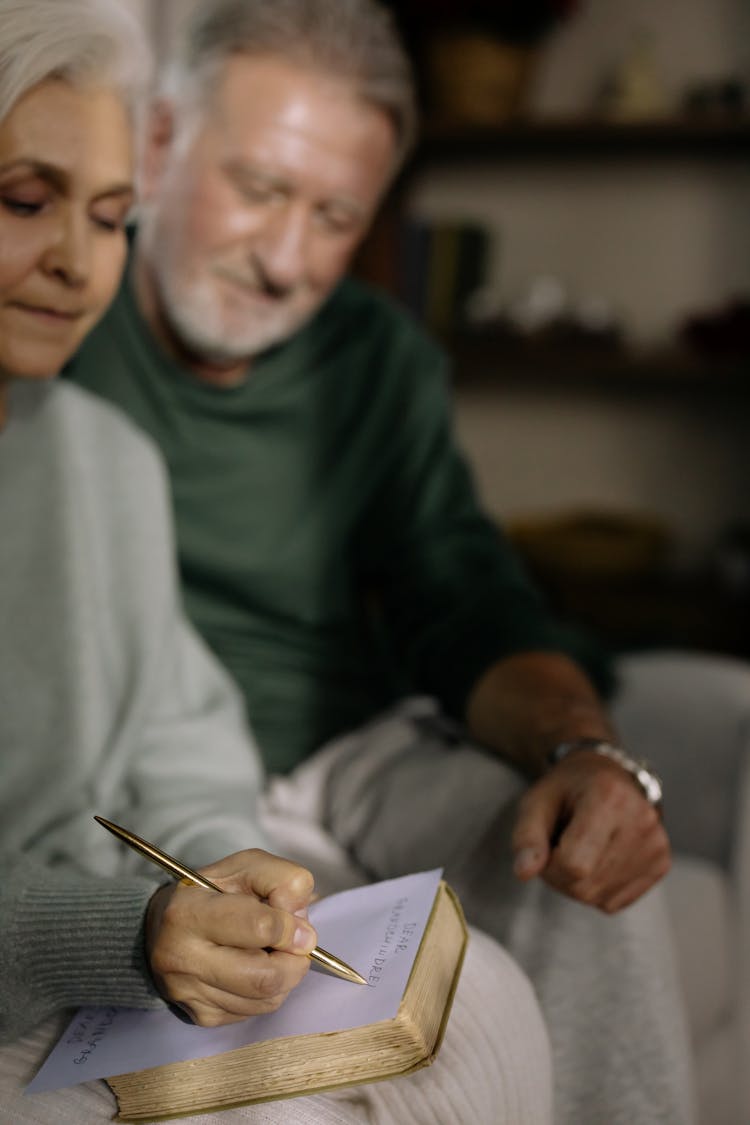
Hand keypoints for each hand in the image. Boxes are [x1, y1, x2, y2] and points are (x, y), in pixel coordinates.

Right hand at [145, 849, 317, 1026]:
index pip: (258, 928)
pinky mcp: (201, 1016)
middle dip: (294, 961)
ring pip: (266, 1000)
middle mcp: (182, 959)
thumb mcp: (247, 867)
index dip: (288, 926)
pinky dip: (270, 992)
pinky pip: (256, 1012)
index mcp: (187, 912)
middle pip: (265, 977)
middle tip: (296, 944)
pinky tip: (258, 969)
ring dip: (286, 976)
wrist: (162, 927)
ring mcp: (190, 994)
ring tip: (275, 952)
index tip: (297, 923)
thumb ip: (283, 882)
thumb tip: (303, 934)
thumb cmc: (212, 892)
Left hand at [511, 751, 669, 912]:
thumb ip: (527, 836)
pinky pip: (613, 902)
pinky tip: (599, 857)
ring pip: (598, 898)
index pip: (574, 864)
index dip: (550, 863)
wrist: (606, 777)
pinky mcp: (661, 864)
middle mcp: (641, 820)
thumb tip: (523, 872)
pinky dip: (597, 888)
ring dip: (578, 882)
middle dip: (561, 874)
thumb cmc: (567, 790)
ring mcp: (656, 845)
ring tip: (581, 847)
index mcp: (609, 796)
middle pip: (585, 886)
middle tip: (562, 844)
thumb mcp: (536, 802)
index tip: (550, 842)